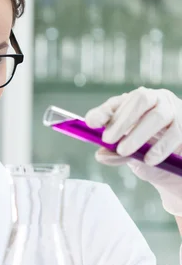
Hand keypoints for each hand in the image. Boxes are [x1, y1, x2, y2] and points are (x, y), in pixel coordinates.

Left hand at [85, 87, 181, 215]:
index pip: (116, 103)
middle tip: (108, 140)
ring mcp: (172, 110)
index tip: (91, 122)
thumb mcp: (127, 153)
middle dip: (122, 120)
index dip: (103, 112)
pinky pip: (175, 133)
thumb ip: (115, 152)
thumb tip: (101, 154)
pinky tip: (149, 159)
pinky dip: (160, 147)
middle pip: (140, 100)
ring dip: (138, 134)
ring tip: (124, 151)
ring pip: (158, 116)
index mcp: (134, 104)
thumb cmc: (147, 150)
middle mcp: (155, 100)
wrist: (172, 164)